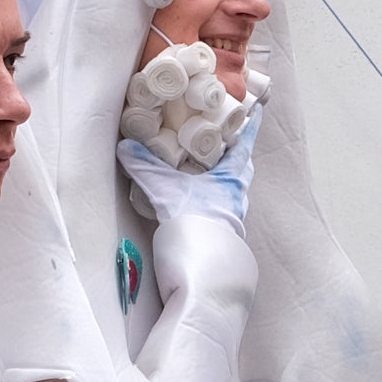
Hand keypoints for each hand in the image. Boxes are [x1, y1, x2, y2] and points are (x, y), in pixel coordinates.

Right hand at [117, 106, 262, 231]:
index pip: (244, 146)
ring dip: (228, 177)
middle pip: (243, 168)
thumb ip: (144, 167)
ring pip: (235, 190)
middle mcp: (236, 196)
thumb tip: (125, 147)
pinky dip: (217, 198)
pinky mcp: (223, 234)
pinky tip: (204, 201)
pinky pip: (224, 208)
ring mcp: (232, 217)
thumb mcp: (164, 190)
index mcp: (230, 179)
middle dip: (239, 153)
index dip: (249, 128)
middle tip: (232, 140)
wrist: (201, 270)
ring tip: (214, 169)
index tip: (256, 111)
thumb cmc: (192, 225)